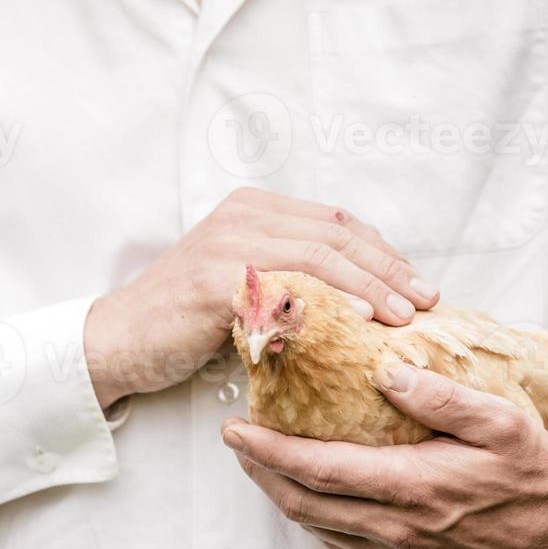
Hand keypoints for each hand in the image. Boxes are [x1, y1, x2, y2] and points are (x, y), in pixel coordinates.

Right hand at [84, 187, 437, 405]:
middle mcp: (245, 214)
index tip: (419, 284)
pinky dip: (326, 301)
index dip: (385, 252)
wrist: (119, 340)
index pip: (338, 222)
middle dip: (389, 269)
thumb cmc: (186, 321)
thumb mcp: (247, 284)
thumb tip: (365, 296)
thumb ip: (293, 274)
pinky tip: (355, 322)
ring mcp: (228, 242)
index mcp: (256, 208)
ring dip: (369, 286)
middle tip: (427, 300)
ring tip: (404, 316)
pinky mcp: (214, 278)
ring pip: (319, 256)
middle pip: (337, 235)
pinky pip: (284, 286)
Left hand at [222, 361, 547, 548]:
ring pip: (317, 526)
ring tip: (262, 462)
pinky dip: (314, 517)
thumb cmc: (534, 473)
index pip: (319, 469)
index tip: (236, 428)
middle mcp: (396, 527)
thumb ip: (442, 397)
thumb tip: (387, 371)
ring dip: (281, 494)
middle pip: (303, 502)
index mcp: (412, 487)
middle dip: (260, 471)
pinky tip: (309, 494)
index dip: (269, 450)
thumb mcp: (501, 422)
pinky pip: (342, 544)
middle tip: (236, 441)